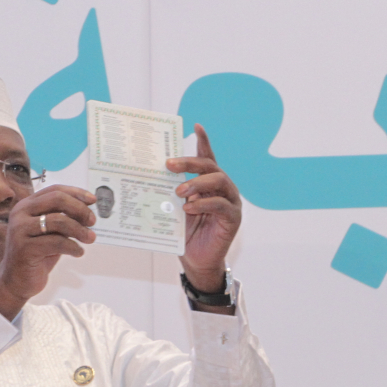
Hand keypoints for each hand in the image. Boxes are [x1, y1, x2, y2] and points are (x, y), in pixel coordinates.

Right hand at [0, 185, 95, 319]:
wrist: (15, 281)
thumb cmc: (36, 255)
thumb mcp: (50, 233)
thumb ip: (62, 218)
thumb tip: (88, 207)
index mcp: (26, 206)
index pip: (54, 190)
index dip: (76, 193)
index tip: (93, 201)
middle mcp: (20, 213)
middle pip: (57, 200)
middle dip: (79, 209)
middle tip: (92, 221)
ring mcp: (20, 230)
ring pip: (59, 220)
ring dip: (79, 230)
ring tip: (90, 238)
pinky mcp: (24, 248)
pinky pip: (57, 243)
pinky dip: (73, 247)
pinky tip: (78, 252)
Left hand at [167, 123, 240, 293]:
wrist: (195, 261)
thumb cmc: (184, 234)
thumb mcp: (174, 209)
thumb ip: (171, 192)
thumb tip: (153, 176)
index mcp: (208, 183)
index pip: (207, 158)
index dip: (203, 141)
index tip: (196, 126)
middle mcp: (222, 188)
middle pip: (210, 166)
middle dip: (189, 162)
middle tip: (169, 164)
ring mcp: (231, 201)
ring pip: (218, 181)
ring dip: (197, 183)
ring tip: (179, 190)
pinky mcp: (233, 217)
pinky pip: (221, 205)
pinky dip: (204, 204)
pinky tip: (188, 206)